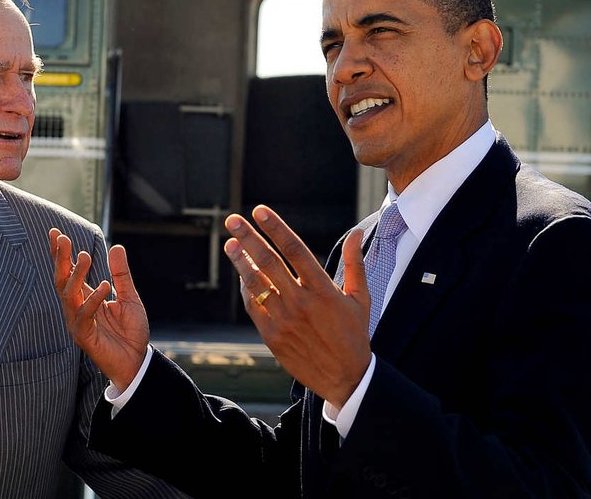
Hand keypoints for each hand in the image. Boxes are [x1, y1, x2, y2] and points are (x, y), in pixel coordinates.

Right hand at [49, 229, 149, 390]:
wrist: (137, 361)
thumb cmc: (130, 332)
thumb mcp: (129, 298)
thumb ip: (121, 275)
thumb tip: (117, 247)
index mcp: (85, 297)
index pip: (68, 271)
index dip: (61, 253)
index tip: (55, 232)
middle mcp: (77, 308)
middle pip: (61, 280)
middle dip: (60, 259)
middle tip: (62, 238)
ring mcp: (78, 322)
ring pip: (68, 295)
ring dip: (76, 275)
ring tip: (86, 256)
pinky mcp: (84, 336)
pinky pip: (84, 315)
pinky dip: (93, 300)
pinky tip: (103, 286)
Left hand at [224, 205, 370, 406]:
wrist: (345, 378)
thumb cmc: (354, 334)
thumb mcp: (360, 298)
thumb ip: (354, 263)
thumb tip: (356, 233)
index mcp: (323, 290)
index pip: (295, 250)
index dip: (276, 228)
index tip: (260, 211)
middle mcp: (301, 302)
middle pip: (269, 262)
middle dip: (248, 238)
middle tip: (233, 220)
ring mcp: (284, 319)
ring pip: (256, 284)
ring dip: (240, 262)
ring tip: (230, 244)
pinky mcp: (272, 335)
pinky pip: (253, 306)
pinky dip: (246, 289)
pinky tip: (242, 274)